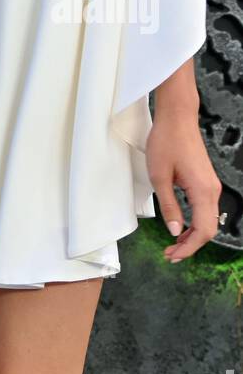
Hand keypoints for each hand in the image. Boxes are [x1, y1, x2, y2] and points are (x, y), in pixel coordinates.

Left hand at [147, 112, 223, 264]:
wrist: (177, 118)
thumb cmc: (166, 141)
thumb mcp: (159, 177)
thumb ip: (168, 206)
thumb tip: (175, 231)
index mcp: (202, 191)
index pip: (203, 231)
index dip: (189, 248)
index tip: (173, 255)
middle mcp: (212, 190)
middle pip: (208, 229)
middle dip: (190, 245)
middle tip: (170, 254)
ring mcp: (211, 185)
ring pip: (208, 220)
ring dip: (192, 235)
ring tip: (174, 244)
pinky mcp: (206, 181)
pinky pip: (205, 209)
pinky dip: (195, 222)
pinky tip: (182, 227)